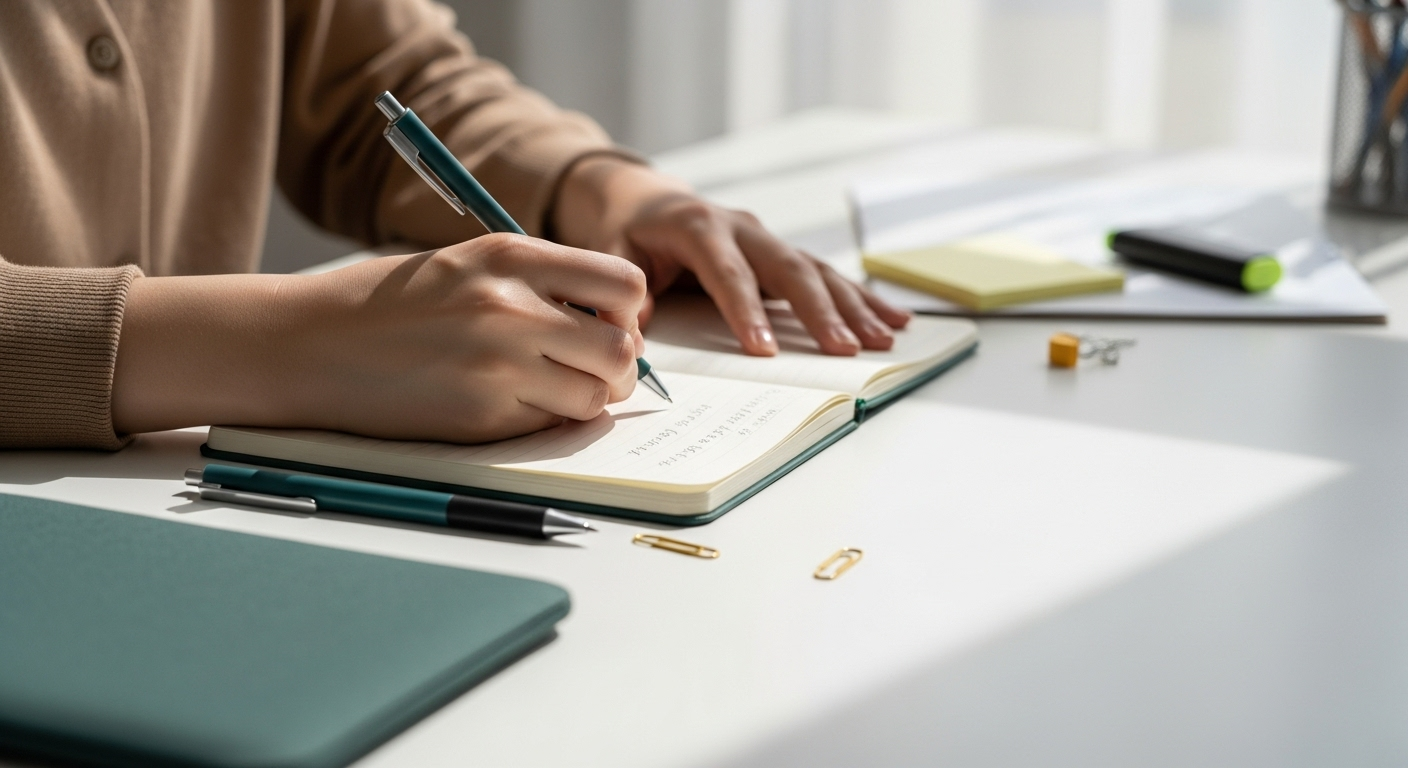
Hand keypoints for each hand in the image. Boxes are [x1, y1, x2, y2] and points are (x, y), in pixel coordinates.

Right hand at [112, 234, 646, 442]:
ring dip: (586, 398)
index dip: (630, 310)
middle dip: (620, 365)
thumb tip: (613, 319)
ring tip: (550, 389)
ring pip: (594, 397)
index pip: (625, 285)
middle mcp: (511, 309)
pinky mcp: (480, 420)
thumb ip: (536, 281)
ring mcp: (497, 368)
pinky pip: (547, 426)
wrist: (304, 344)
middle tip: (593, 367)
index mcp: (510, 256)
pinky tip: (507, 404)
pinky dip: (544, 421)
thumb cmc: (384, 302)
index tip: (611, 321)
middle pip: (622, 349)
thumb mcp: (465, 263)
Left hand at [552, 157, 910, 355]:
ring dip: (852, 307)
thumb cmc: (626, 233)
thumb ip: (624, 294)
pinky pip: (827, 275)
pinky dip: (861, 298)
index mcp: (698, 226)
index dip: (746, 311)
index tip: (763, 350)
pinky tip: (894, 318)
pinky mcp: (782, 253)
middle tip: (843, 351)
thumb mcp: (612, 255)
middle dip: (819, 312)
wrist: (642, 199)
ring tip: (882, 339)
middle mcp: (742, 227)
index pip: (727, 273)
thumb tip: (632, 340)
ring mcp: (767, 239)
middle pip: (788, 269)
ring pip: (817, 271)